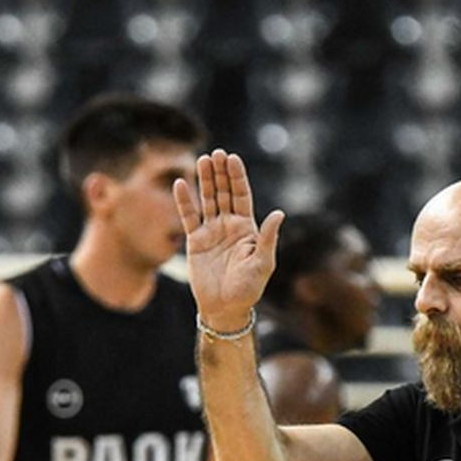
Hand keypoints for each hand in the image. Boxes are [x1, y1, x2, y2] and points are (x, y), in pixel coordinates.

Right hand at [173, 149, 284, 331]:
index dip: (237, 177)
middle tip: (216, 153)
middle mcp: (229, 225)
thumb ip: (268, 237)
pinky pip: (189, 217)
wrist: (225, 308)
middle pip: (223, 193)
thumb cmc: (249, 288)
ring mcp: (212, 231)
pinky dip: (184, 201)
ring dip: (204, 180)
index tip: (232, 158)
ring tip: (202, 160)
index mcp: (247, 227)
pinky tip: (181, 184)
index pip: (241, 195)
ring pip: (207, 200)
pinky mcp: (195, 241)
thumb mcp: (263, 263)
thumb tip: (279, 213)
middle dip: (220, 173)